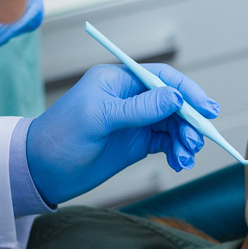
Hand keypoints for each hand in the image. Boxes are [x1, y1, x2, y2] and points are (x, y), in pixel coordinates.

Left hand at [27, 63, 219, 204]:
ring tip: (185, 156)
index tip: (205, 109)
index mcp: (119, 80)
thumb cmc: (61, 136)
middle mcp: (130, 97)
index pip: (162, 78)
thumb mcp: (100, 118)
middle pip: (173, 103)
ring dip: (185, 139)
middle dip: (189, 120)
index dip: (187, 91)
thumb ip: (139, 108)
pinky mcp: (136, 143)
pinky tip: (179, 162)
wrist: (41, 170)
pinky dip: (176, 151)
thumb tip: (176, 98)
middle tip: (196, 140)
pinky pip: (166, 142)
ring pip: (173, 124)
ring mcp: (135, 121)